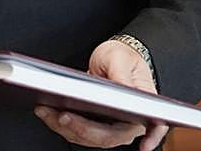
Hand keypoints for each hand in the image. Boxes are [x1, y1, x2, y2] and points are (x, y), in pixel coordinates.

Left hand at [34, 40, 168, 149]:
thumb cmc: (122, 57)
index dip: (151, 139)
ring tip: (46, 112)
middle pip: (109, 136)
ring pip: (89, 137)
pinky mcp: (93, 124)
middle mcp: (128, 121)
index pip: (154, 127)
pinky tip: (48, 112)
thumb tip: (121, 89)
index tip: (144, 147)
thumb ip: (121, 74)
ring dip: (65, 128)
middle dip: (83, 130)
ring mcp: (110, 125)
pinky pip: (78, 131)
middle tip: (62, 116)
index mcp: (143, 106)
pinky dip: (61, 124)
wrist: (112, 58)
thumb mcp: (120, 58)